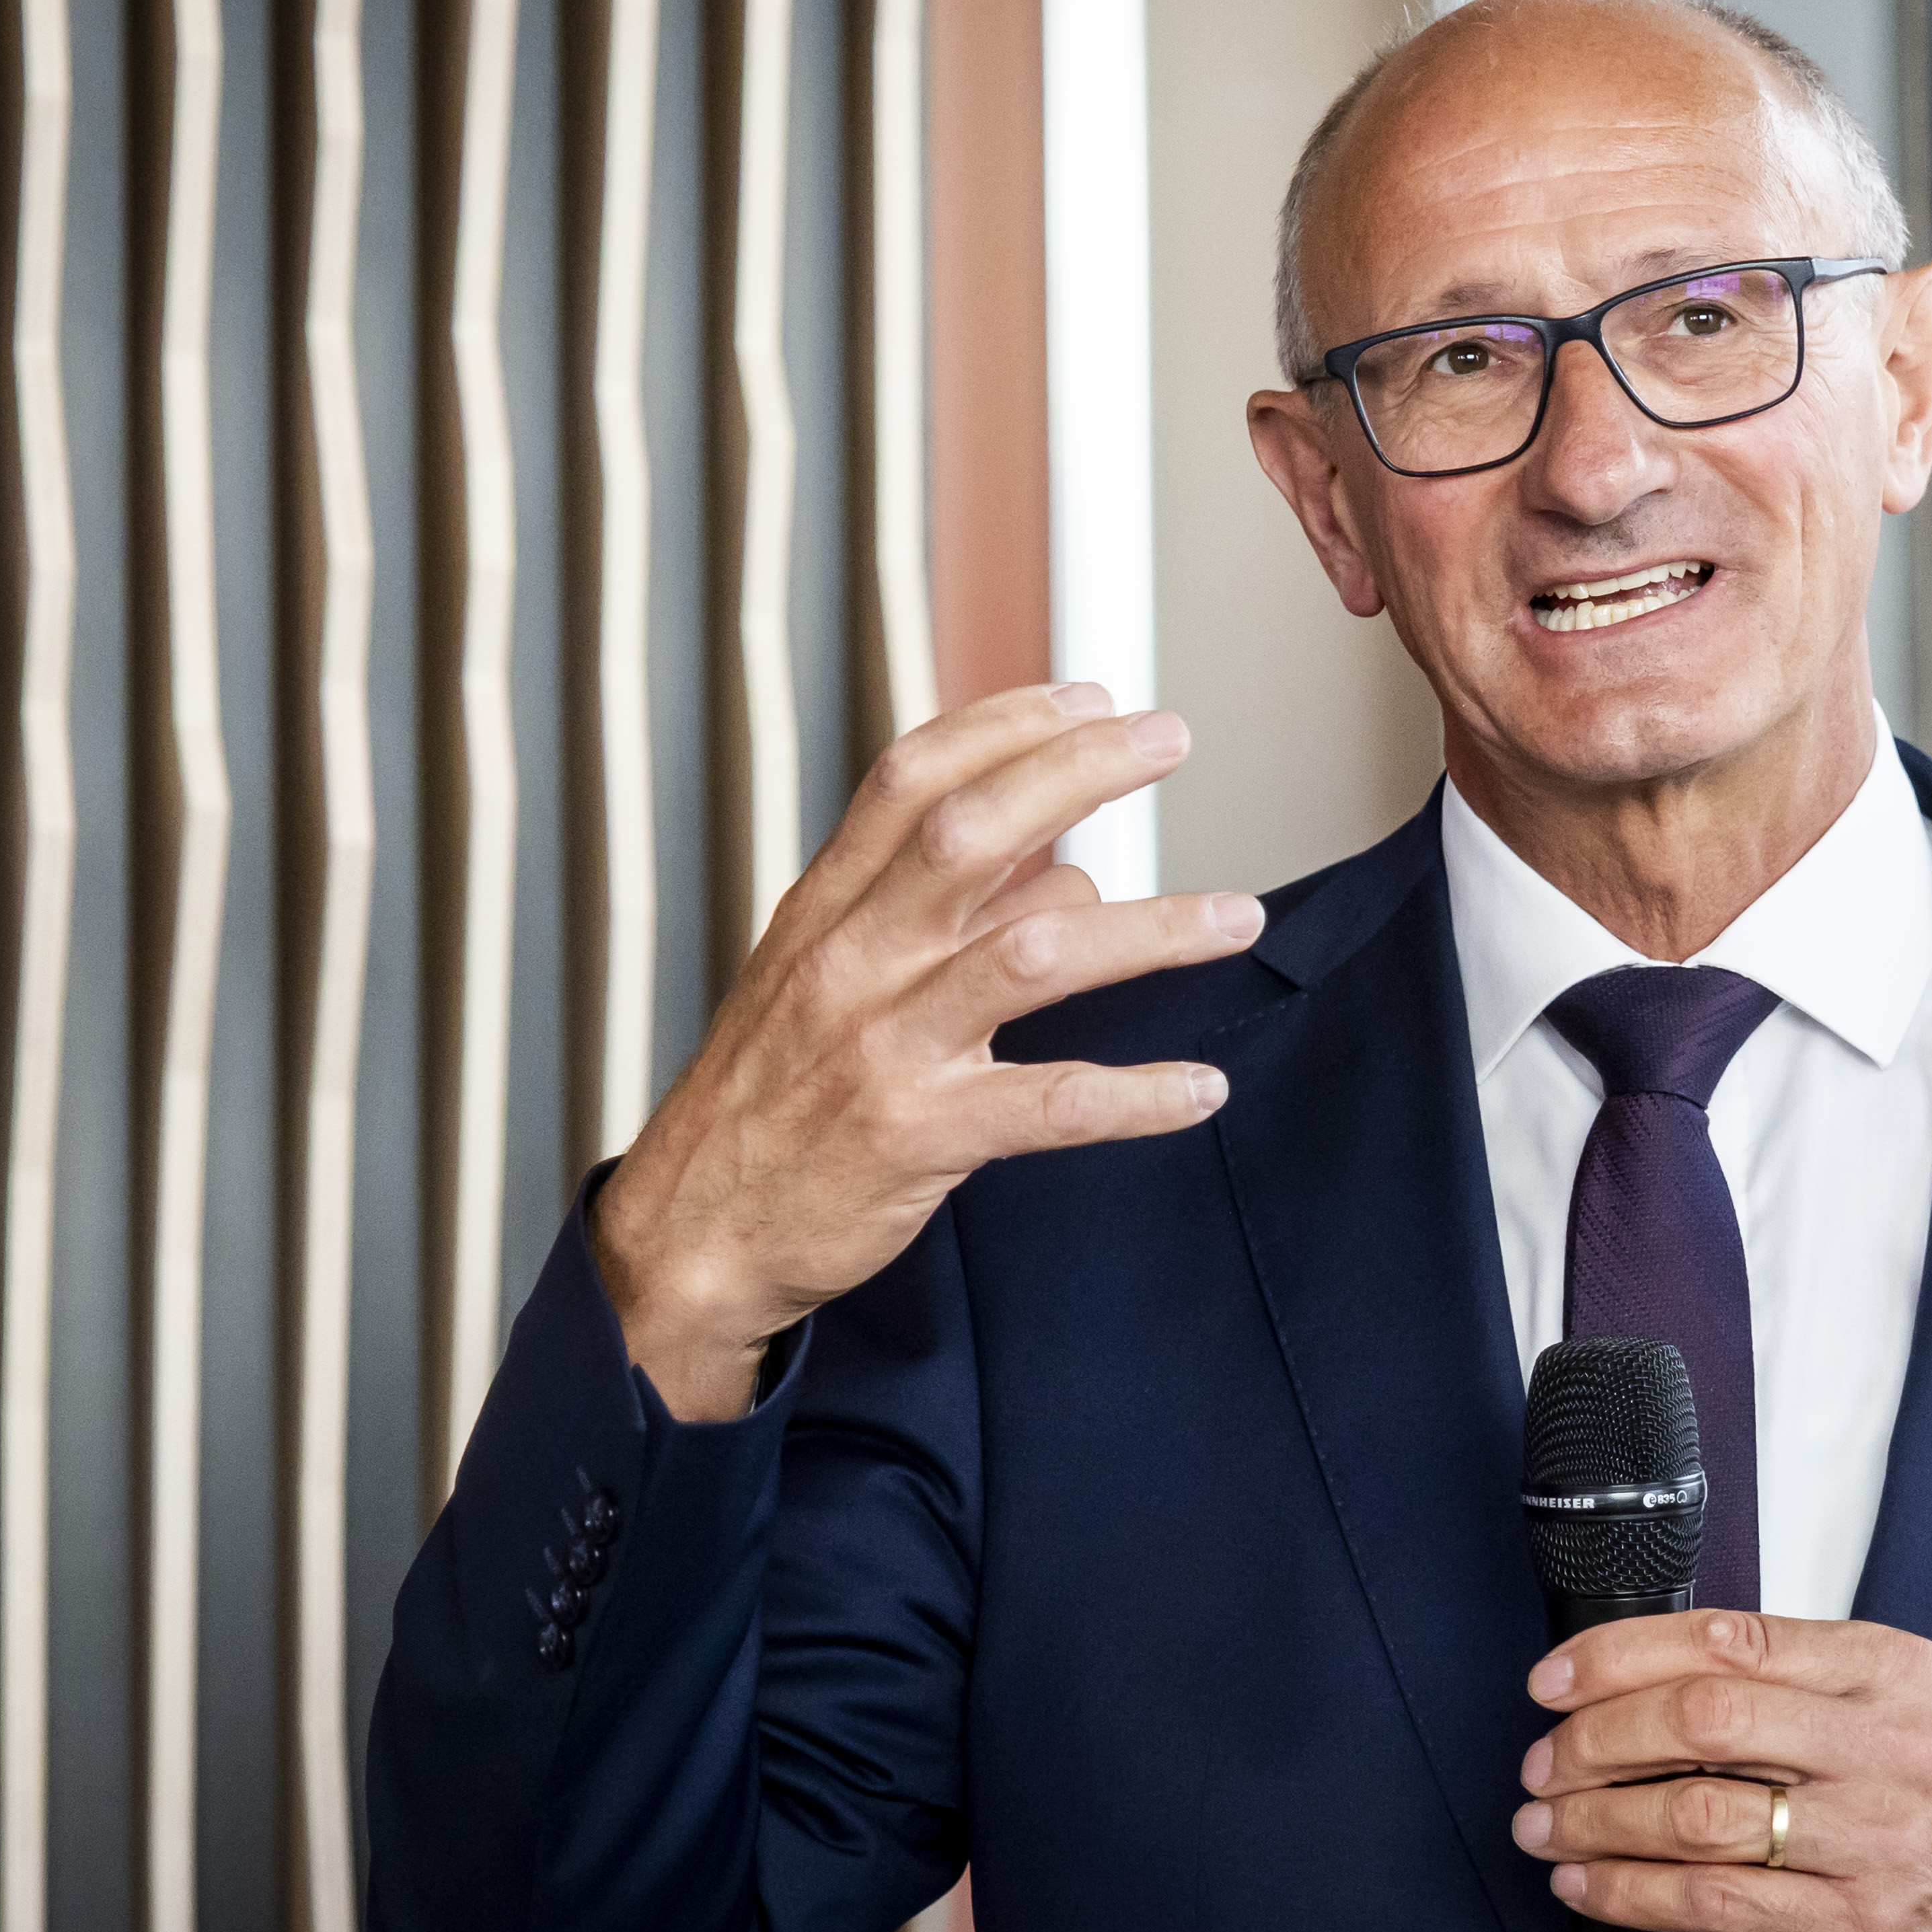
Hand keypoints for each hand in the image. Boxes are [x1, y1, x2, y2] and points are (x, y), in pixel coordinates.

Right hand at [591, 683, 1263, 1418]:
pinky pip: (1049, 1103)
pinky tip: (1203, 1088)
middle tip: (1171, 738)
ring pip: (1034, 957)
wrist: (692, 1236)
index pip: (912, 780)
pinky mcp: (917, 1137)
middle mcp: (852, 962)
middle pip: (972, 834)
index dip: (1006, 724)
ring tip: (1239, 917)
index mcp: (825, 913)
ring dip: (1152, 930)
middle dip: (1080, 772)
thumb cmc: (772, 1102)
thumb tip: (1071, 872)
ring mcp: (884, 1048)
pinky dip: (1137, 1093)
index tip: (1091, 695)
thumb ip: (943, 922)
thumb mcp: (829, 986)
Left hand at [1512, 1611, 1931, 1931]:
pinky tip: (1589, 1883)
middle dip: (1597, 1737)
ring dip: (1596, 1820)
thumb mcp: (1905, 1691)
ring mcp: (1868, 1842)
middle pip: (1702, 1721)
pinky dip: (1632, 1893)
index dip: (1623, 1654)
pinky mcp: (1851, 1926)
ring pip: (1696, 1815)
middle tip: (1547, 1756)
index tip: (1561, 1675)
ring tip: (1547, 1822)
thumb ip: (1802, 1668)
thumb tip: (1660, 1661)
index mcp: (1890, 1671)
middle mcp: (1882, 1749)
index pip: (1730, 1641)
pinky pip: (1714, 1904)